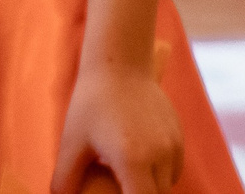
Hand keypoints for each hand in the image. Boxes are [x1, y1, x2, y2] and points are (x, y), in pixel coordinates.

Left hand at [55, 54, 183, 193]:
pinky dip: (161, 174)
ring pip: (168, 183)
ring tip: (129, 180)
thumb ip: (65, 182)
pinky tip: (140, 164)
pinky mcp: (179, 132)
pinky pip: (174, 167)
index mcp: (133, 160)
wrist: (119, 63)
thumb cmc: (91, 103)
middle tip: (118, 188)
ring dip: (152, 187)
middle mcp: (159, 154)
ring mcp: (173, 142)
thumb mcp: (71, 145)